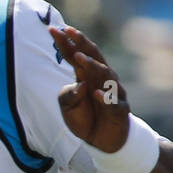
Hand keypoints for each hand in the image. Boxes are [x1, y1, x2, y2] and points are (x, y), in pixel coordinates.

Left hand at [50, 25, 130, 153]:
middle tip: (70, 32)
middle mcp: (101, 80)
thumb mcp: (68, 107)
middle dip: (81, 43)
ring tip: (79, 58)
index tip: (53, 29)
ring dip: (92, 65)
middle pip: (93, 56)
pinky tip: (96, 93)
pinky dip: (105, 98)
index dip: (65, 43)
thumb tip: (80, 85)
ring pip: (105, 75)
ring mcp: (112, 93)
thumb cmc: (85, 119)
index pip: (75, 55)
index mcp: (86, 76)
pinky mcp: (119, 110)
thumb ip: (68, 96)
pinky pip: (113, 103)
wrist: (102, 142)